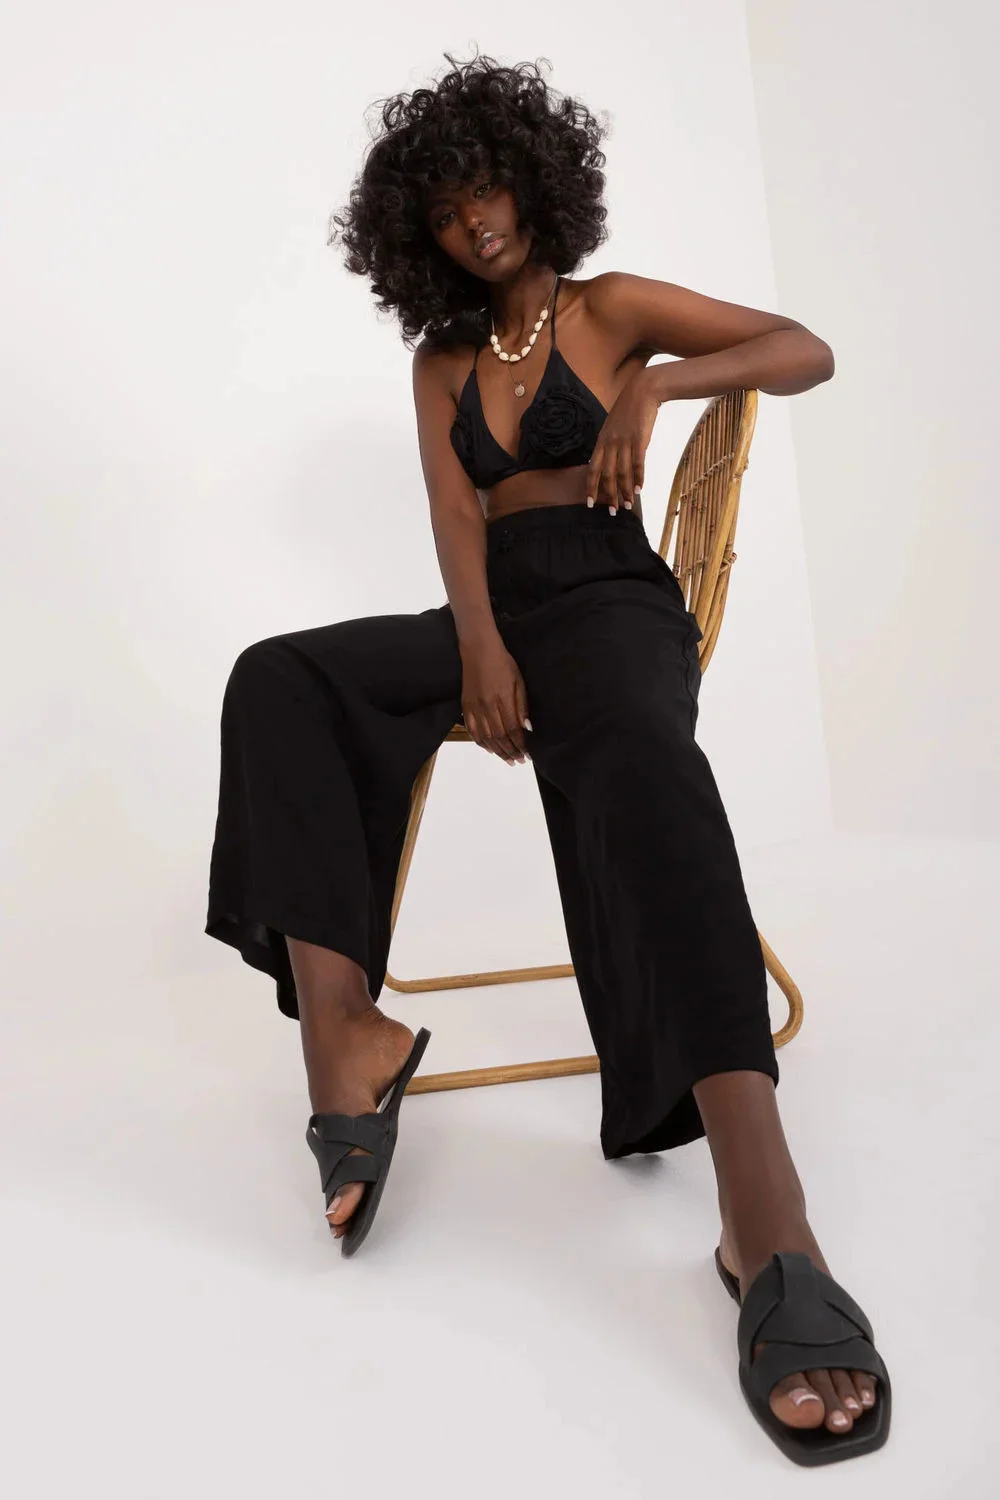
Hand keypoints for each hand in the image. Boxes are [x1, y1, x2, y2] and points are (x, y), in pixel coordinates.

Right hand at [460, 637, 531, 764]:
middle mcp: (488, 706)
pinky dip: (481, 742)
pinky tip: (489, 748)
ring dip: (497, 751)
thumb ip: (522, 705)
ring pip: (486, 736)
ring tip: (507, 759)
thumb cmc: (503, 663)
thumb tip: (527, 728)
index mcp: (503, 699)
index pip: (513, 729)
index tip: (527, 753)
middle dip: (510, 751)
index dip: (520, 744)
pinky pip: (472, 730)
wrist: (479, 650)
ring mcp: (475, 707)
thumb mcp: (519, 681)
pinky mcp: (466, 706)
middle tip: (518, 760)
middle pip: (499, 736)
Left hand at [585, 367, 662, 513]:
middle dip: (609, 496)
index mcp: (601, 441)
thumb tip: (609, 462)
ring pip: (622, 473)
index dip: (591, 487)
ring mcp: (624, 441)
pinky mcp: (639, 440)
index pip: (592, 469)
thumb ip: (609, 444)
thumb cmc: (629, 409)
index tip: (590, 503)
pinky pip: (637, 463)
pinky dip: (638, 478)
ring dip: (625, 491)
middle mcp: (610, 443)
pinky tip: (638, 490)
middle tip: (612, 512)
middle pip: (607, 475)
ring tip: (628, 505)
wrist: (643, 391)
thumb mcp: (612, 426)